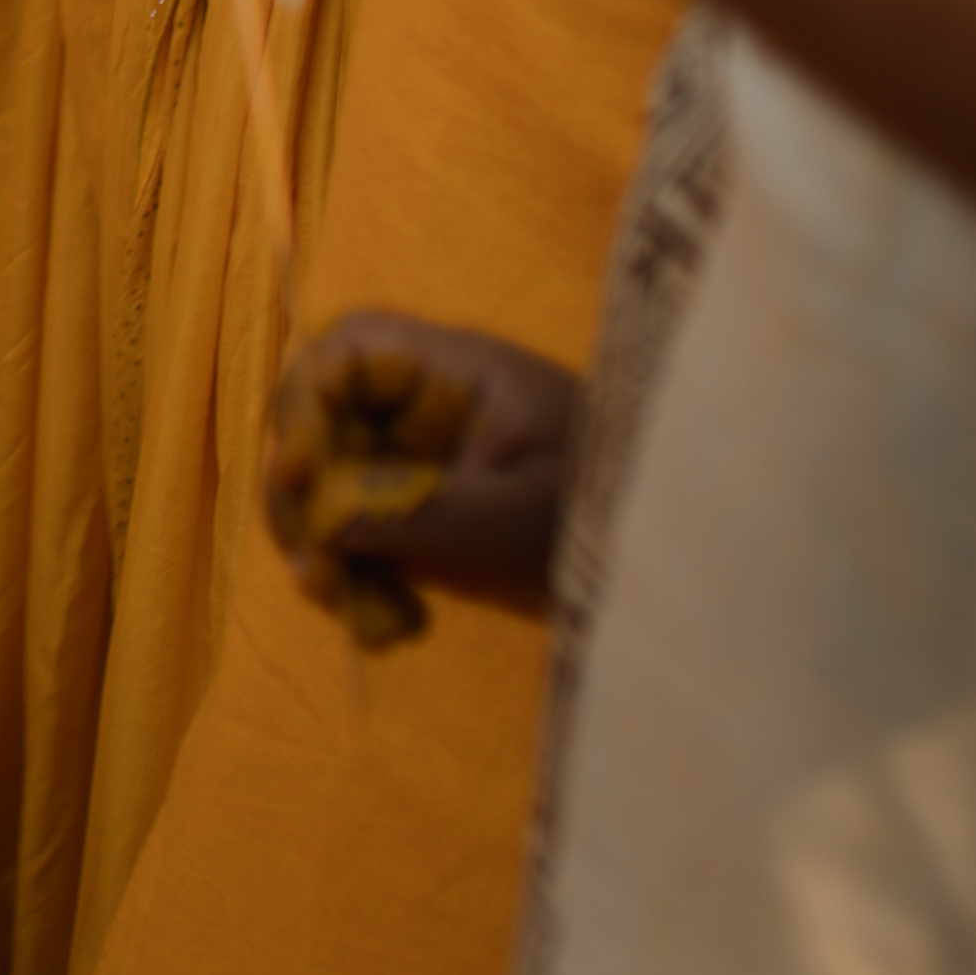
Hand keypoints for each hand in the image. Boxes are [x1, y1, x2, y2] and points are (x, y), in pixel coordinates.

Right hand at [262, 306, 585, 641]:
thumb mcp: (514, 521)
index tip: (299, 476)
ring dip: (323, 548)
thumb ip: (414, 511)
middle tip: (318, 571)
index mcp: (457, 374)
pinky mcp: (427, 516)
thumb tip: (317, 518)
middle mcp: (429, 409)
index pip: (350, 350)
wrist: (675, 580)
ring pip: (329, 484)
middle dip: (303, 496)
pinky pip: (360, 535)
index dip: (306, 401)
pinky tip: (391, 625)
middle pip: (322, 420)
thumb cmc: (609, 524)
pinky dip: (358, 579)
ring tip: (356, 610)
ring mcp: (424, 463)